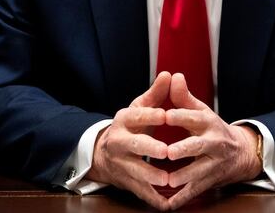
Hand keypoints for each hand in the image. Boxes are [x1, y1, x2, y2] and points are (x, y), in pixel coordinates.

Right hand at [88, 71, 171, 210]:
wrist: (104, 154)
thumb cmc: (131, 126)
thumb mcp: (140, 108)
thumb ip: (157, 94)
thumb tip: (170, 74)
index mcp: (124, 120)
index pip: (136, 116)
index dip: (150, 115)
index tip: (165, 114)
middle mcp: (119, 142)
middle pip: (133, 145)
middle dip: (149, 148)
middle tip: (166, 151)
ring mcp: (121, 164)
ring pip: (135, 171)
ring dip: (150, 176)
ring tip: (166, 180)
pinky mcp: (127, 182)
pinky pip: (140, 192)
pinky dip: (153, 199)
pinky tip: (167, 203)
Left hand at [163, 73, 261, 209]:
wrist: (241, 153)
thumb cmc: (212, 129)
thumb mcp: (201, 111)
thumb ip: (184, 97)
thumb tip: (173, 75)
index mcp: (208, 123)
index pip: (194, 118)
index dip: (181, 116)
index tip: (166, 115)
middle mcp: (213, 143)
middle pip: (199, 146)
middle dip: (185, 150)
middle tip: (168, 152)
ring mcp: (213, 163)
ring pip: (199, 171)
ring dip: (184, 176)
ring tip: (169, 180)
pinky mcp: (210, 181)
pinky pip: (196, 190)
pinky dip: (183, 198)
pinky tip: (169, 203)